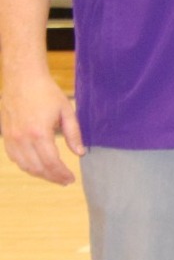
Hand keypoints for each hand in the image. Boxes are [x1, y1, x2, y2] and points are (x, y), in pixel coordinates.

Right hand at [1, 66, 82, 184]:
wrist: (22, 78)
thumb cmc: (46, 92)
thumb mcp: (66, 111)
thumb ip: (74, 134)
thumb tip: (80, 153)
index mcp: (39, 133)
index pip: (52, 163)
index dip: (62, 174)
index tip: (71, 179)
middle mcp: (22, 138)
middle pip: (37, 168)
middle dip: (52, 177)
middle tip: (65, 181)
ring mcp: (11, 138)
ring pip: (24, 165)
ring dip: (39, 174)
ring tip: (53, 175)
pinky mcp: (5, 135)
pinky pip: (14, 157)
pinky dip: (26, 165)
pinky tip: (37, 166)